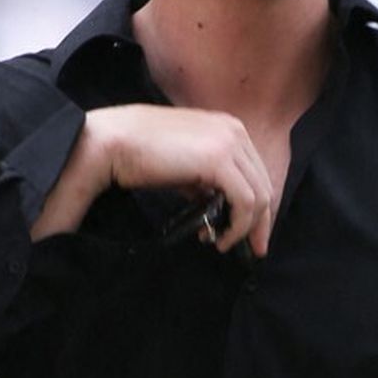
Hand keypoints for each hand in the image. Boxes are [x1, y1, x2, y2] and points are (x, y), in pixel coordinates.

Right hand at [33, 105, 273, 256]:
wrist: (113, 142)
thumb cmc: (139, 154)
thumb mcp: (182, 167)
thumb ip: (203, 182)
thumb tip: (214, 207)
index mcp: (227, 128)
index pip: (256, 173)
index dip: (258, 208)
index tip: (251, 235)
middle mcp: (234, 130)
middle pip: (264, 185)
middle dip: (260, 222)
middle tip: (250, 249)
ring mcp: (229, 142)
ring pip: (259, 196)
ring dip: (245, 228)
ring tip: (222, 245)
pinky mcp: (219, 160)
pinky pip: (245, 202)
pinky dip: (237, 226)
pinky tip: (219, 239)